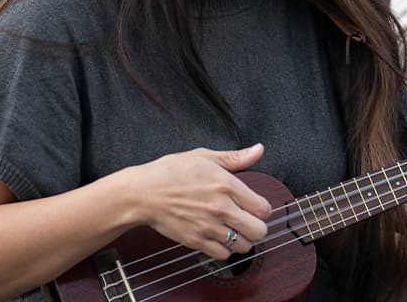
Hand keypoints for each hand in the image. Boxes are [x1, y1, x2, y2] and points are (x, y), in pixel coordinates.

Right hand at [126, 144, 271, 260]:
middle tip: (248, 221)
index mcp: (226, 184)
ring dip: (242, 240)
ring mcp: (209, 226)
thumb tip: (259, 150)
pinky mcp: (196, 241)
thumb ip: (235, 157)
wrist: (143, 193)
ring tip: (233, 230)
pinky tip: (218, 237)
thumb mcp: (204, 156)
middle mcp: (220, 207)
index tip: (255, 207)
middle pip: (259, 231)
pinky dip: (224, 250)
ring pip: (244, 246)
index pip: (263, 208)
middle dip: (257, 227)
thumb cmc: (170, 172)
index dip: (263, 209)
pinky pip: (224, 256)